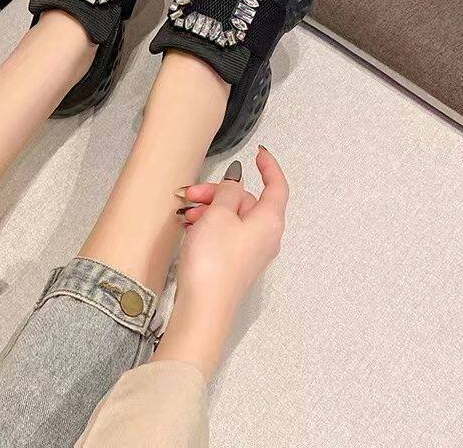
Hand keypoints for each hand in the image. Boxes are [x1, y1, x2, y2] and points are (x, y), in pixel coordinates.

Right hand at [178, 145, 288, 314]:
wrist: (203, 308)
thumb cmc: (214, 261)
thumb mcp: (218, 215)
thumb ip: (229, 191)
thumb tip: (236, 181)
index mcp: (269, 221)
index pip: (277, 186)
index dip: (269, 167)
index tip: (259, 153)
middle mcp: (265, 236)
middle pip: (246, 200)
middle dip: (219, 192)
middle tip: (192, 193)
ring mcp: (251, 251)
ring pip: (233, 217)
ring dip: (209, 209)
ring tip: (185, 213)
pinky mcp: (236, 262)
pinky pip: (226, 233)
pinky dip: (209, 225)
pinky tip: (190, 228)